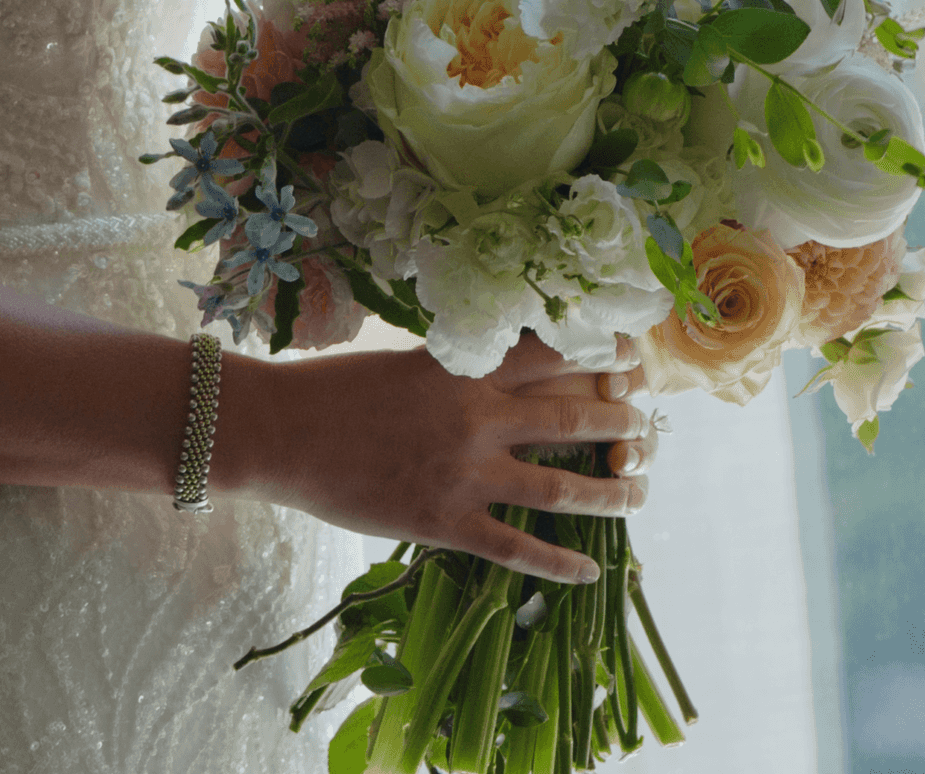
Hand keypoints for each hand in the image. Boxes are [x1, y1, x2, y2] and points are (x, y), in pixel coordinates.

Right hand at [235, 334, 655, 584]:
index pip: (555, 353)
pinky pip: (517, 546)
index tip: (633, 357)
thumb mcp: (400, 365)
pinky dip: (560, 562)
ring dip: (611, 491)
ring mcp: (465, 473)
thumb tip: (487, 379)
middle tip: (644, 428)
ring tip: (638, 493)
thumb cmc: (327, 392)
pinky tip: (591, 571)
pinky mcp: (445, 520)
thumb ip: (451, 375)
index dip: (603, 352)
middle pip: (575, 416)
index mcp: (466, 370)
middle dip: (620, 421)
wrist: (280, 432)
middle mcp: (479, 418)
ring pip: (562, 485)